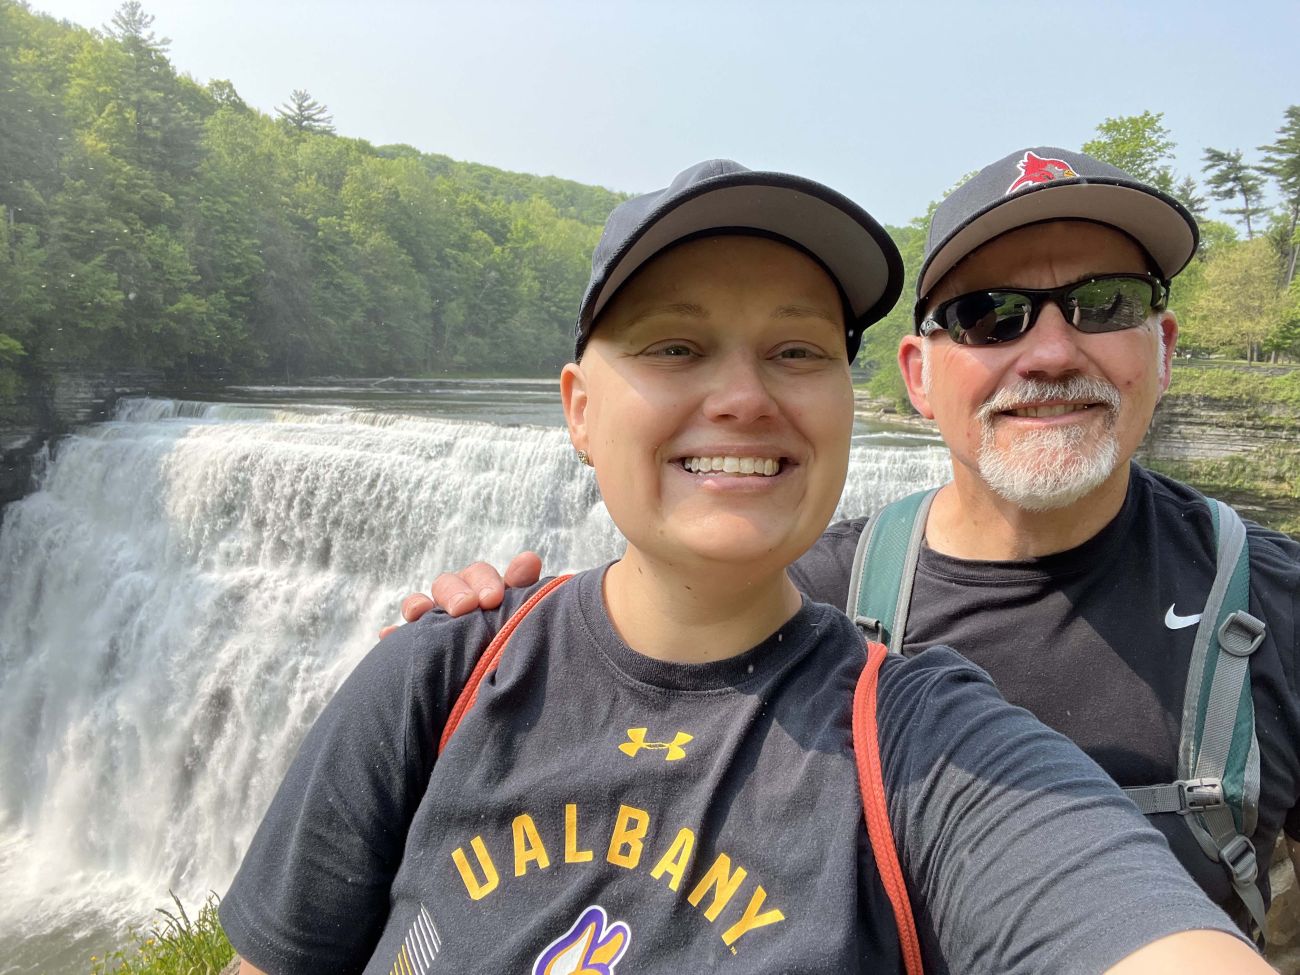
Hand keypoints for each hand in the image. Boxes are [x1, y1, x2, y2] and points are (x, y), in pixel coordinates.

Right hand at [378, 551, 543, 637]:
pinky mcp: (415, 645)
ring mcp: (434, 622)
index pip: (480, 576)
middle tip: (465, 607)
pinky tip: (388, 635)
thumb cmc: (514, 645)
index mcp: (486, 593)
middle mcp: (458, 602)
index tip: (492, 598)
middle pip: (448, 584)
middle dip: (455, 592)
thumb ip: (525, 593)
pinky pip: (398, 636)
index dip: (484, 581)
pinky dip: (393, 635)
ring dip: (418, 603)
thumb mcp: (521, 619)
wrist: (495, 687)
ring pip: (421, 603)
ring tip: (418, 613)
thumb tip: (529, 559)